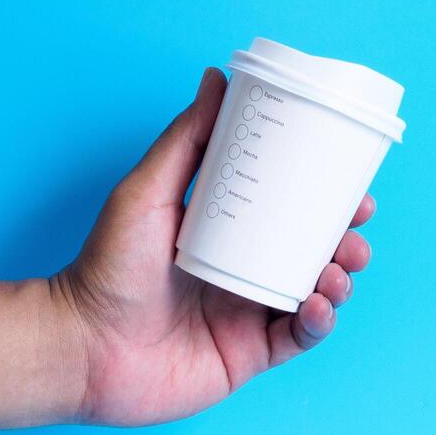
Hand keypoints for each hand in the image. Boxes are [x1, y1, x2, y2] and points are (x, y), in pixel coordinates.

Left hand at [53, 68, 373, 426]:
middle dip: (347, 242)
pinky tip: (318, 306)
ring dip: (341, 280)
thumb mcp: (147, 190)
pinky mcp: (250, 355)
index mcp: (229, 234)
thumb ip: (186, 138)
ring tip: (338, 270)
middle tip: (354, 232)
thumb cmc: (105, 267)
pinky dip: (320, 323)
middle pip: (317, 253)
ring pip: (318, 295)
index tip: (354, 189)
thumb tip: (217, 79)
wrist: (81, 346)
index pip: (294, 213)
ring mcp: (250, 315)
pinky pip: (300, 339)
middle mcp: (246, 272)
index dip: (331, 202)